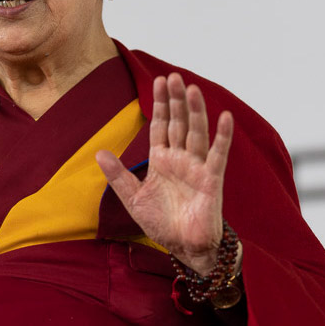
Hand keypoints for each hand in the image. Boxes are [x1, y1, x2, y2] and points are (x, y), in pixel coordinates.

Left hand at [95, 73, 233, 274]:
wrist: (184, 248)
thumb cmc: (162, 224)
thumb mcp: (133, 199)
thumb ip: (118, 176)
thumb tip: (99, 153)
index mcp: (162, 160)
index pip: (160, 125)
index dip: (159, 104)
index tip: (158, 80)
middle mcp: (181, 159)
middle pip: (178, 123)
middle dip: (175, 100)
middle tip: (172, 76)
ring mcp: (197, 167)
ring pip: (196, 133)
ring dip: (195, 111)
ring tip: (192, 88)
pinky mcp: (211, 180)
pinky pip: (217, 155)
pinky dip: (222, 136)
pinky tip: (225, 117)